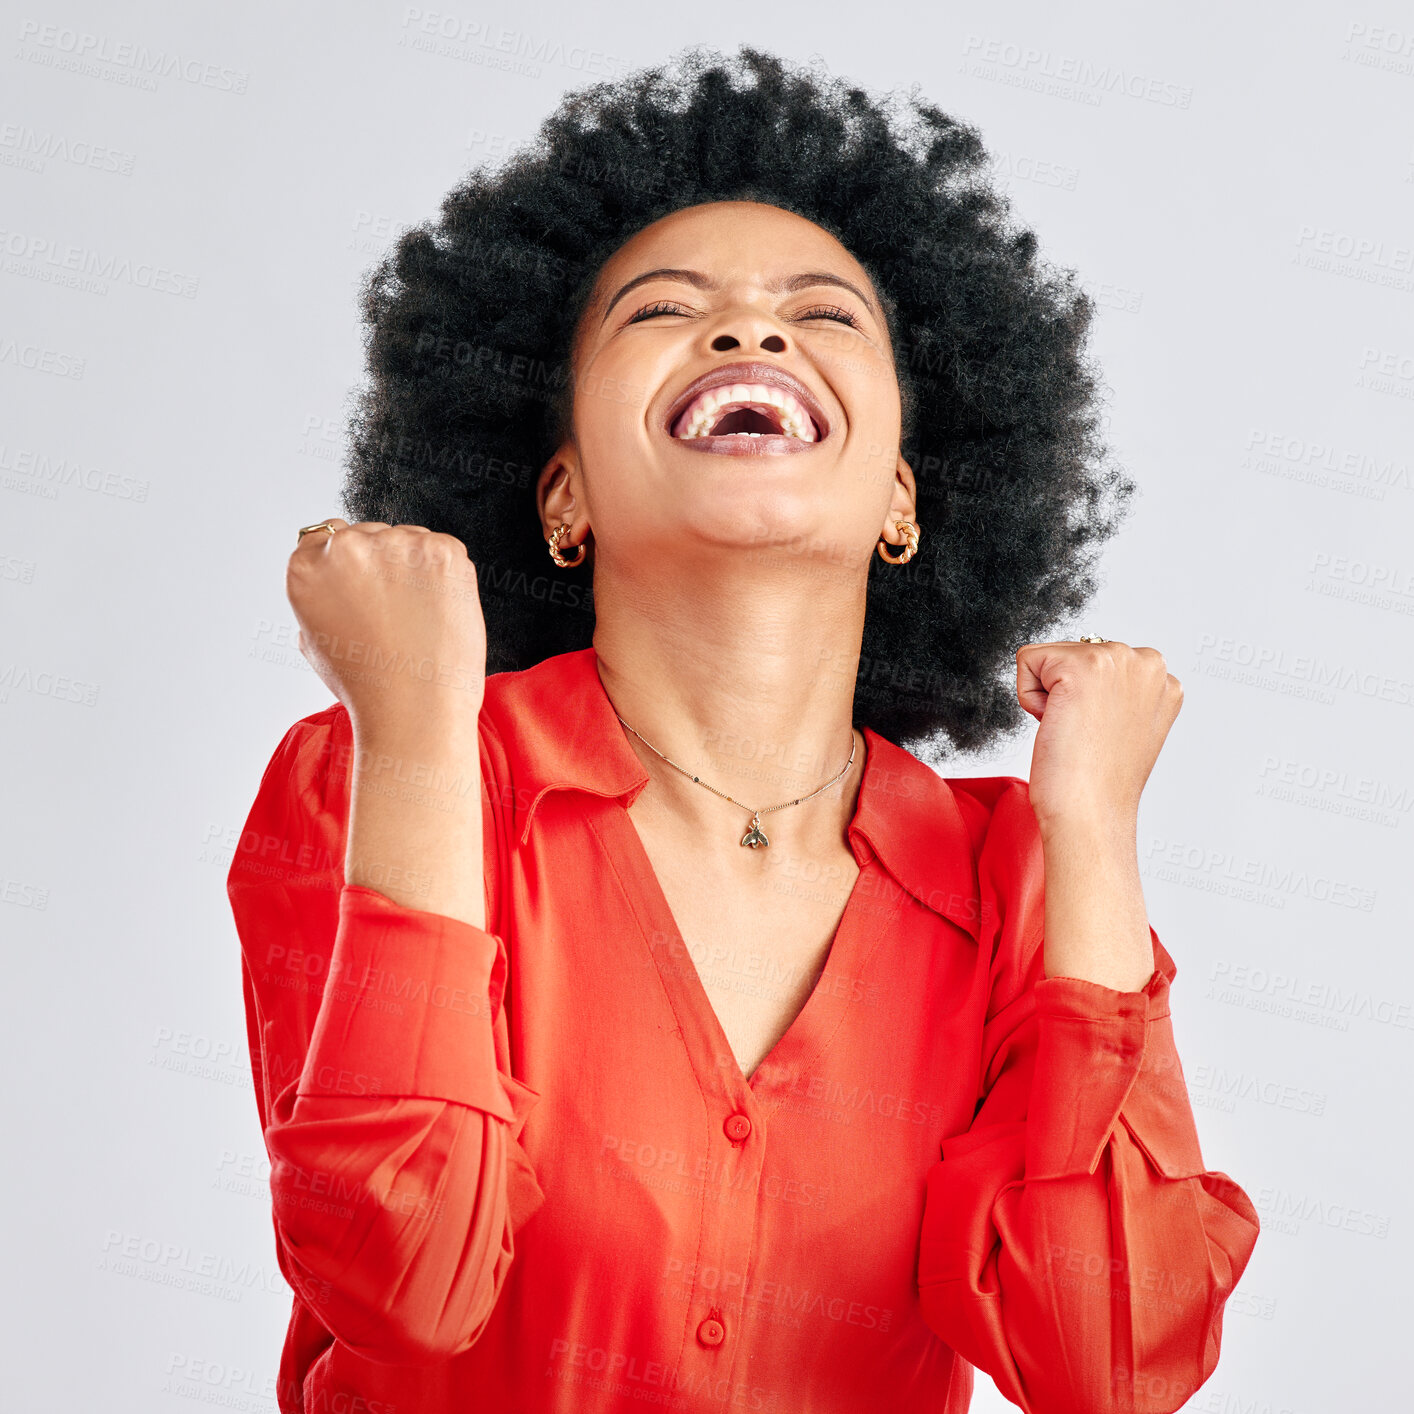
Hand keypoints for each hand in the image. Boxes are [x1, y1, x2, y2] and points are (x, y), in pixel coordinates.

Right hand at [286, 519, 487, 733]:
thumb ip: (321, 597)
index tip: (364, 590)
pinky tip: (440, 614)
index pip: (326, 538)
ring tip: (419, 621)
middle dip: (385, 566)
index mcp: (306, 567)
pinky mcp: (441, 552)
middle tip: (397, 616)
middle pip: (371, 536)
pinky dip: (448, 578)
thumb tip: (337, 579)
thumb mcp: (317, 642)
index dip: (350, 566)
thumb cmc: (369, 686)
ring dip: (417, 569)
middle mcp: (346, 547)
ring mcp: (396, 544)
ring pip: (409, 541)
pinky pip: (444, 553)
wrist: (415, 711)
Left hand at [1015, 639, 1182, 838]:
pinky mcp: (1083, 664)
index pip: (1099, 663)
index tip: (1099, 734)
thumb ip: (1120, 695)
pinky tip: (1056, 724)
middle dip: (1065, 693)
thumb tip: (1092, 683)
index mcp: (1163, 680)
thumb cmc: (1100, 783)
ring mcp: (1119, 659)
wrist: (1091, 812)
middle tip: (1084, 734)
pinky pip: (1027, 660)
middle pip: (1074, 653)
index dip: (1085, 701)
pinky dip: (1028, 697)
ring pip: (1050, 656)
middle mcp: (1148, 662)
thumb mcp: (1127, 728)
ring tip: (1074, 730)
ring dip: (1048, 695)